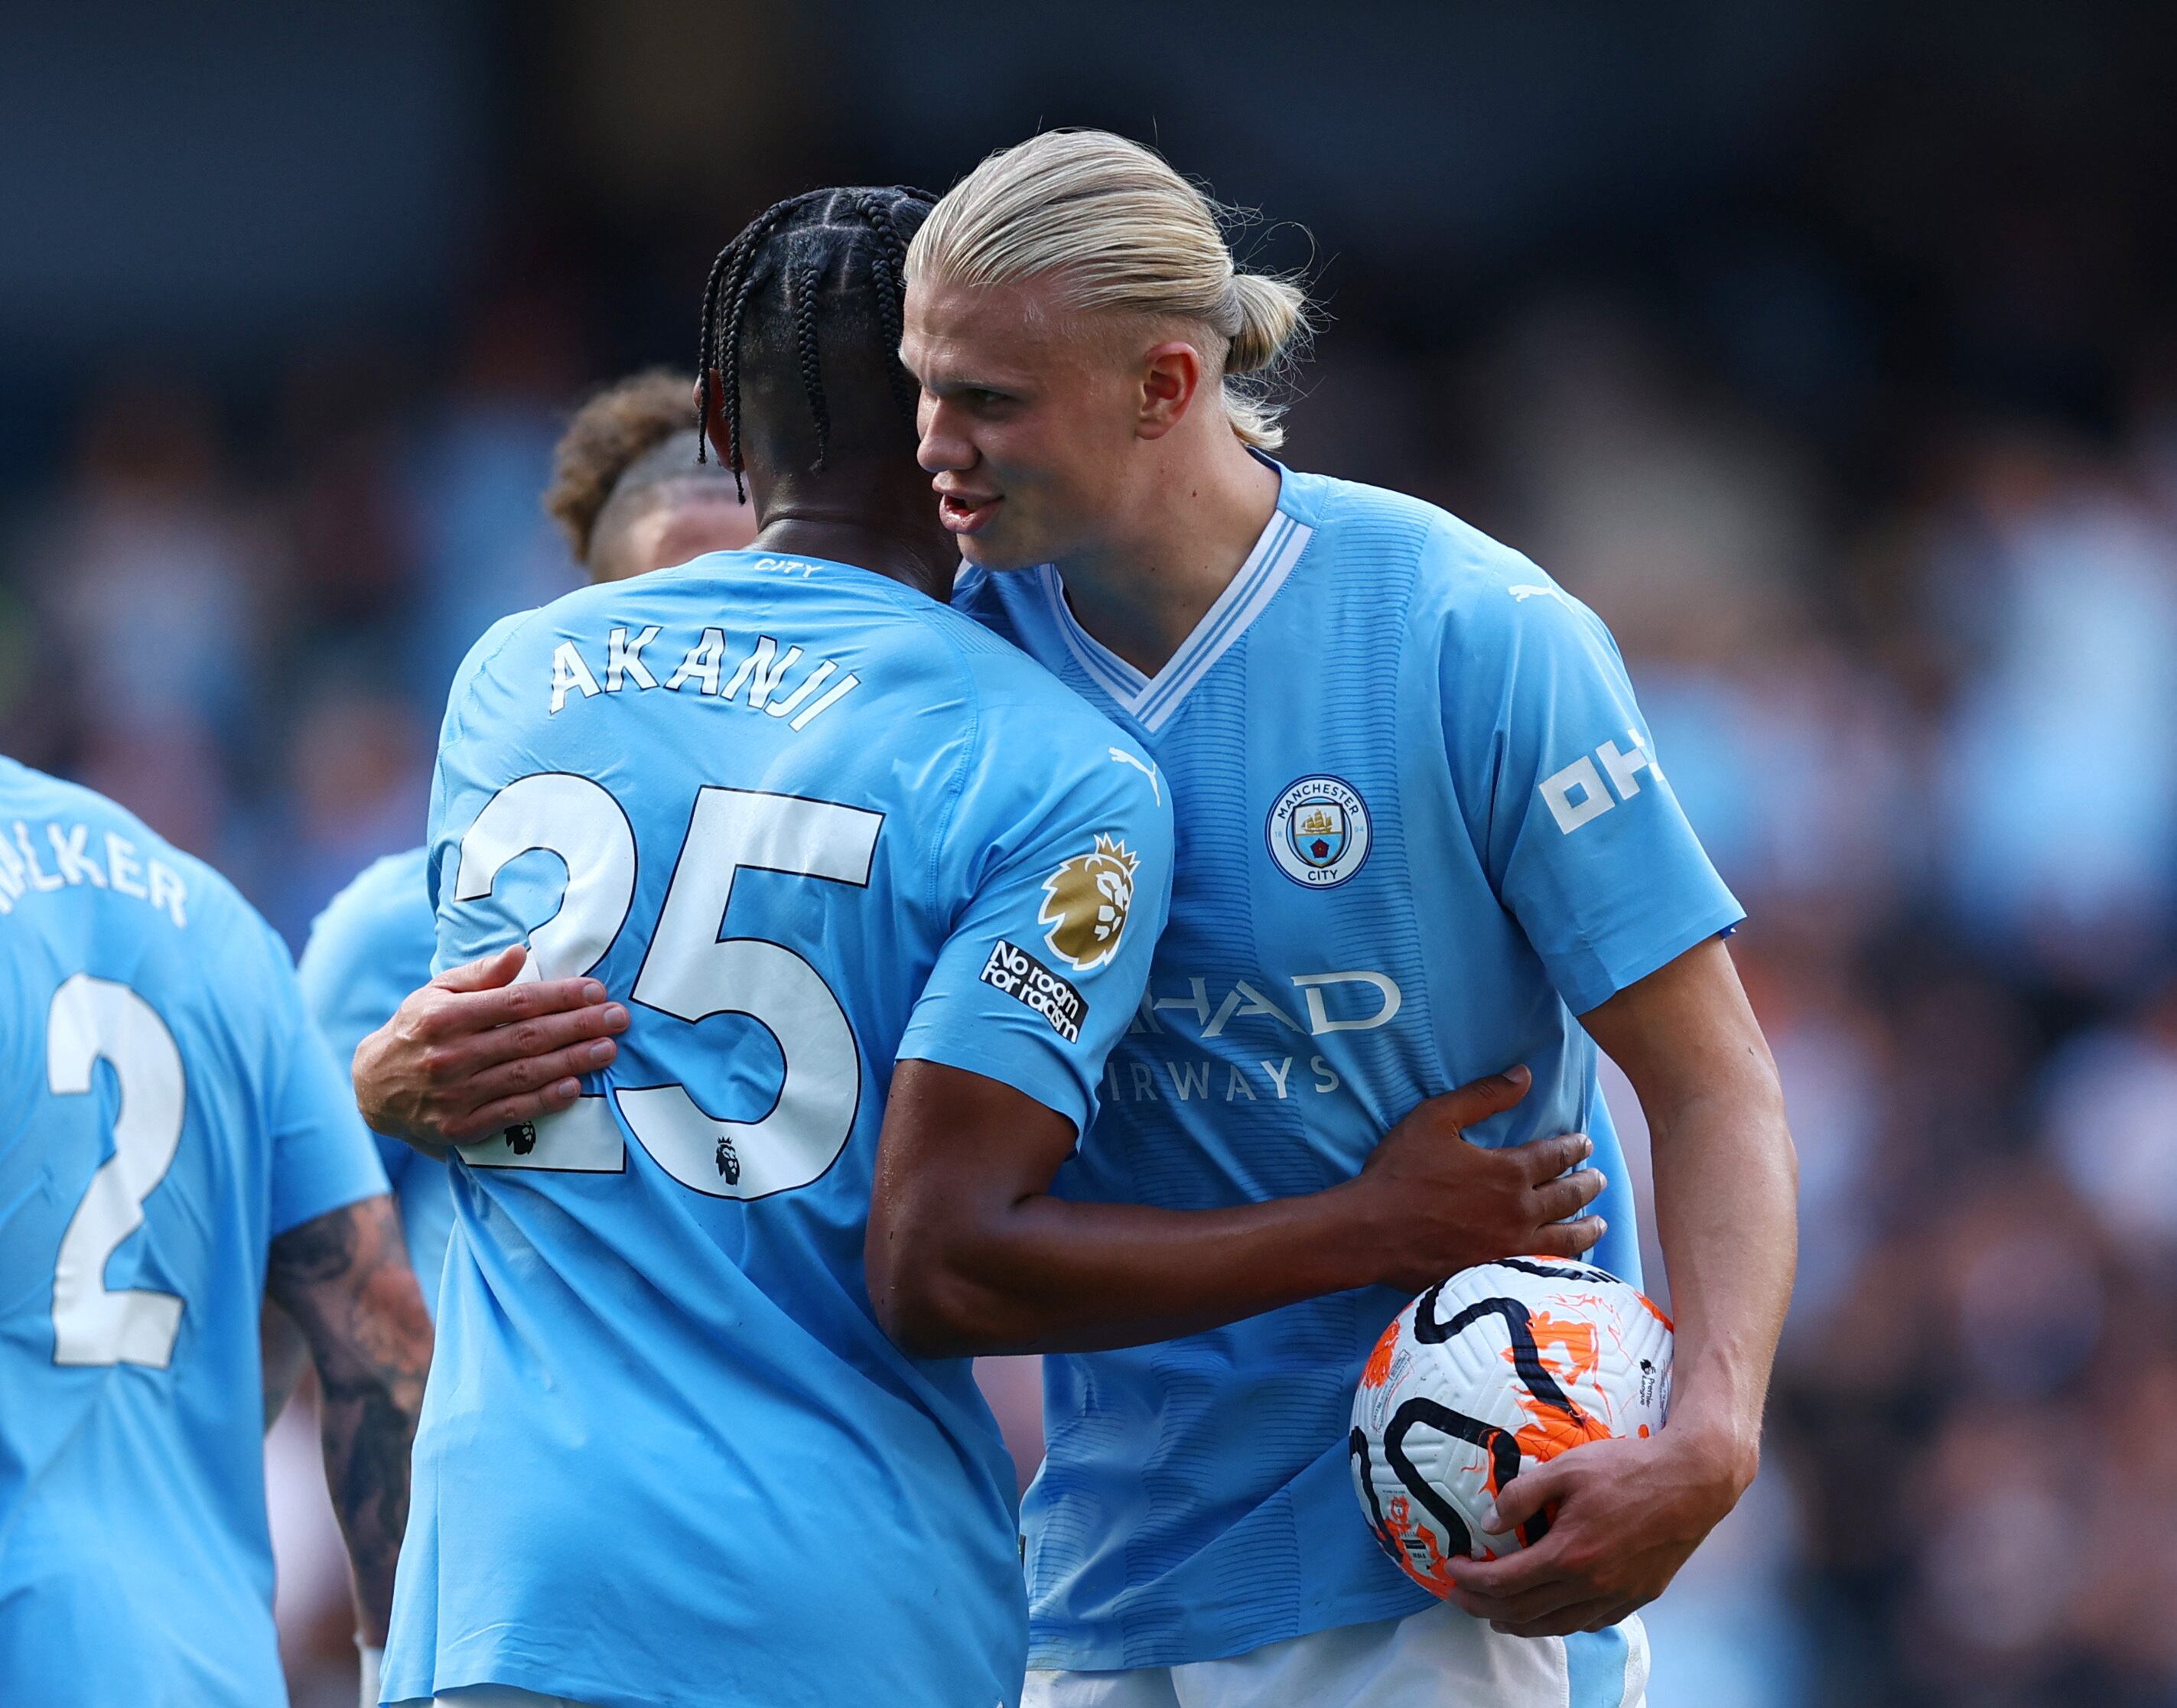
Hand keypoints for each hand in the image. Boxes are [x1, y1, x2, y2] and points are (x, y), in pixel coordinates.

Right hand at [351, 944, 628, 1149]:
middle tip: (618, 1018)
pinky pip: (512, 1112)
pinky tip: (575, 1087)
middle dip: (579, 1026)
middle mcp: (449, 1055)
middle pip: (528, 1038)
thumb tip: (519, 953)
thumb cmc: (415, 1031)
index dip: (560, 996)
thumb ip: (480, 974)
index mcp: (444, 1016)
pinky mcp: (460, 1127)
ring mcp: (455, 1095)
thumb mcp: (436, 993)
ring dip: (573, 1061)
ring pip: (525, 1074)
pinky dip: (546, 1100)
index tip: (596, 991)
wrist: (372, 1090)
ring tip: (608, 1049)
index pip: (516, 1003)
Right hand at [1349, 1066, 1605, 1292]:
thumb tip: (1524, 1075)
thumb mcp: (1435, 1119)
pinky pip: (1542, 1268)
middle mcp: (1520, 1212)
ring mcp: (1510, 1248)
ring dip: (1586, 1229)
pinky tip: (1565, 1262)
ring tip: (1599, 1224)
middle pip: (1567, 1197)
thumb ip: (1483, 1096)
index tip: (1585, 1143)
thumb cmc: (1400, 1173)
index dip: (1574, 1148)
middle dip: (1587, 1185)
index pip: (1555, 1156)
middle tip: (1599, 1179)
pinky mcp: (1497, 1273)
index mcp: (1508, 1172)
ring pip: (1564, 1239)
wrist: (1372, 1233)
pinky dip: (1562, 1262)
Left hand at [1442, 1429, 1748, 1636]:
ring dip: (1520, 1624)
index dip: (1472, 1580)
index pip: (1505, 1582)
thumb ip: (1522, 1496)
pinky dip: (1561, 1622)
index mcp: (1569, 1555)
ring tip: (1496, 1614)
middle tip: (1461, 1596)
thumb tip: (1490, 1523)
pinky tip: (1549, 1612)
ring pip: (1557, 1626)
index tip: (1452, 1569)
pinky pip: (1590, 1622)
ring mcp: (1618, 1596)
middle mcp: (1591, 1586)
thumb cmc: (1629, 1469)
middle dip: (1485, 1607)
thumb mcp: (1566, 1469)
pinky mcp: (1639, 1597)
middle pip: (1525, 1612)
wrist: (1693, 1482)